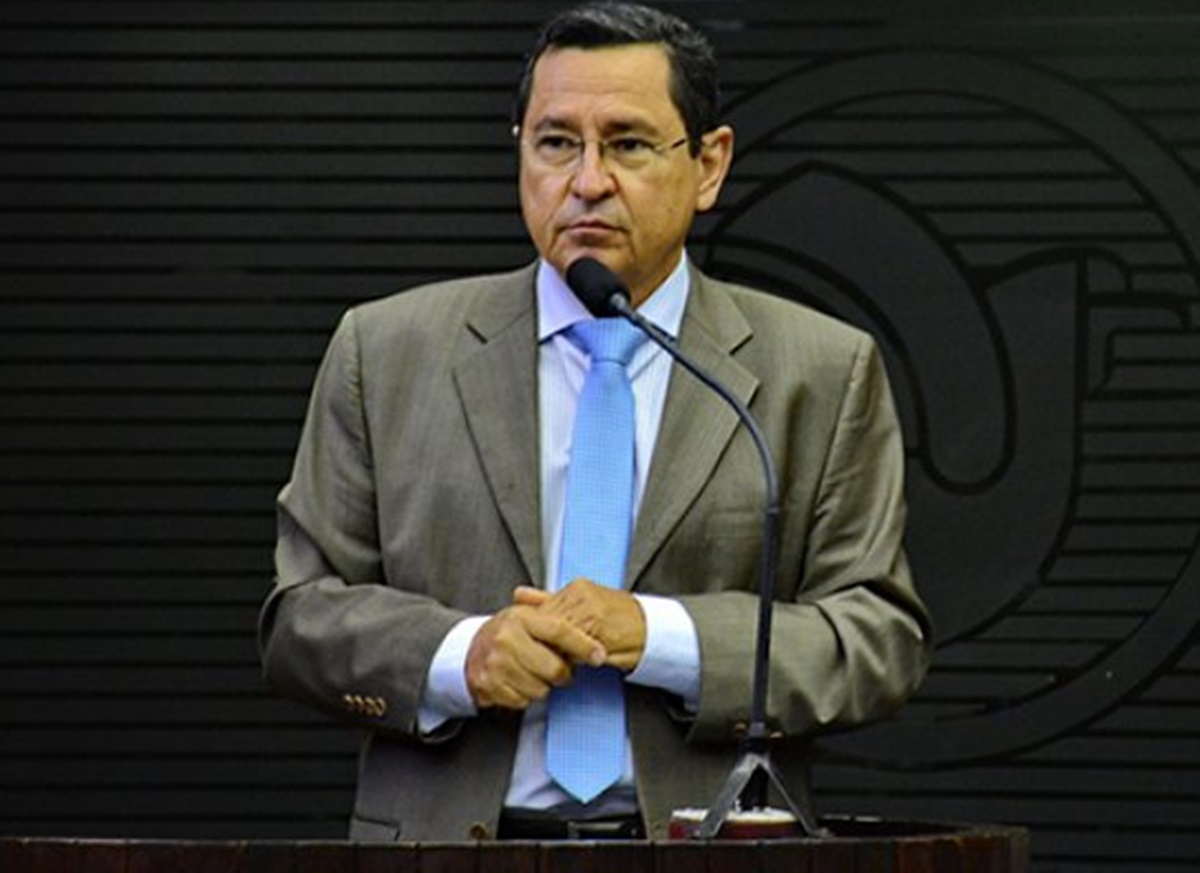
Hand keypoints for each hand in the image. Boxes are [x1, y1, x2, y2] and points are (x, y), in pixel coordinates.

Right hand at [465, 603, 606, 710]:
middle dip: (563, 672)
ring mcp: (496, 663)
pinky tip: (519, 681)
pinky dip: (525, 695)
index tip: (599, 655)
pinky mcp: (489, 685)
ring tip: (534, 672)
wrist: (469, 650)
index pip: (560, 631)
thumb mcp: (527, 615)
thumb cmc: (506, 633)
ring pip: (540, 688)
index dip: (583, 645)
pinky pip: (522, 700)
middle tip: (560, 668)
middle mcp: (507, 638)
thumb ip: (556, 617)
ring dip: (543, 685)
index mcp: (521, 618)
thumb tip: (590, 623)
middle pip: (554, 667)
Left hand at [513, 579, 646, 671]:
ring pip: (559, 636)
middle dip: (544, 642)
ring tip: (560, 660)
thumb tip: (519, 594)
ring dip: (557, 651)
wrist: (651, 630)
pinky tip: (575, 661)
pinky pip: (576, 647)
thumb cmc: (617, 620)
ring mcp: (591, 612)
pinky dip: (572, 657)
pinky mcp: (600, 630)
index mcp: (575, 588)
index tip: (533, 644)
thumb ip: (547, 600)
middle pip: (548, 623)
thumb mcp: (581, 606)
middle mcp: (582, 596)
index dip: (537, 632)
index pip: (542, 611)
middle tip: (540, 656)